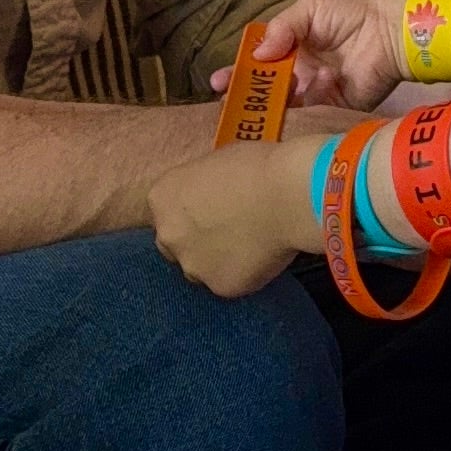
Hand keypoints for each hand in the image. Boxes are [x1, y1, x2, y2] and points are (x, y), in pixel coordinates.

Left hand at [150, 136, 315, 298]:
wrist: (288, 195)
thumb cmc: (257, 167)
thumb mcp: (214, 164)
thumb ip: (201, 188)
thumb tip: (211, 198)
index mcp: (162, 197)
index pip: (165, 213)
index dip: (189, 214)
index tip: (210, 211)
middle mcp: (168, 234)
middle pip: (174, 245)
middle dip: (195, 241)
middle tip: (227, 231)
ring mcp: (192, 264)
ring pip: (200, 269)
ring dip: (216, 261)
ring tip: (248, 245)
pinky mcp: (220, 286)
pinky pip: (228, 283)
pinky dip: (243, 273)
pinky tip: (263, 255)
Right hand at [245, 0, 408, 110]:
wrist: (391, 30)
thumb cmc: (351, 13)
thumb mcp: (310, 10)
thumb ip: (282, 28)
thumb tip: (257, 54)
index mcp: (293, 49)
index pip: (259, 64)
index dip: (239, 72)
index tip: (219, 82)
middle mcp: (301, 73)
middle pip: (268, 90)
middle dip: (248, 97)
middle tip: (229, 103)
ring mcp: (318, 92)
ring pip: (287, 104)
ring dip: (276, 101)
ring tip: (272, 94)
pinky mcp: (336, 107)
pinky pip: (315, 110)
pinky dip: (314, 96)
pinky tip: (325, 76)